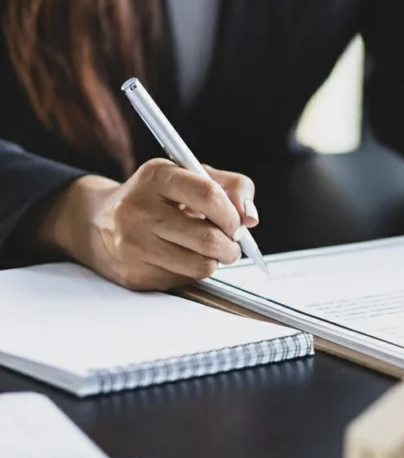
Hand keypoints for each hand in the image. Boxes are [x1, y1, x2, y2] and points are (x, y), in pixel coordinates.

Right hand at [36, 160, 259, 290]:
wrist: (97, 223)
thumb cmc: (156, 197)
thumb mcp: (191, 177)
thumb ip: (231, 187)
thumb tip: (251, 217)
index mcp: (157, 177)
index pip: (209, 195)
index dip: (233, 214)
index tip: (238, 223)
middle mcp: (138, 209)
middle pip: (209, 238)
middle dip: (232, 246)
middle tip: (232, 243)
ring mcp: (133, 244)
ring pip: (201, 265)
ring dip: (216, 261)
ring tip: (209, 250)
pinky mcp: (134, 274)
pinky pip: (183, 280)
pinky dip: (192, 272)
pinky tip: (180, 258)